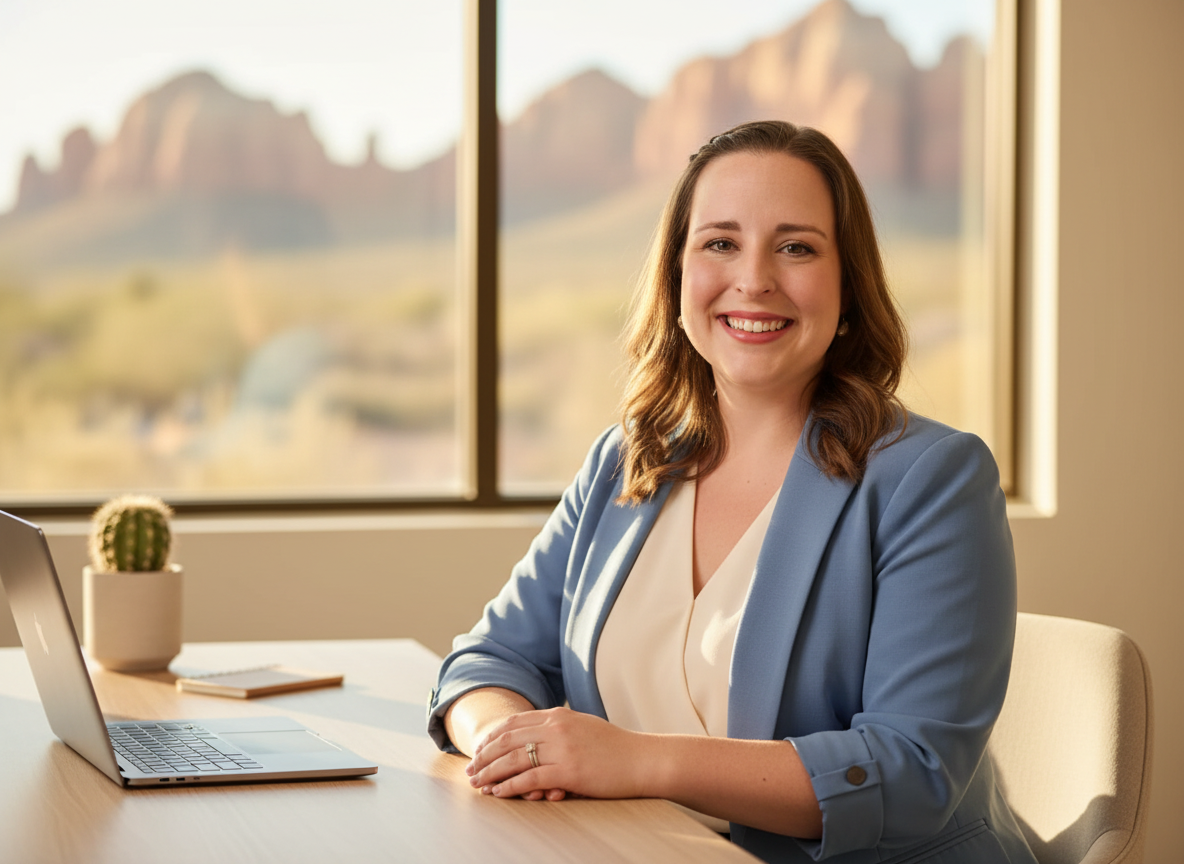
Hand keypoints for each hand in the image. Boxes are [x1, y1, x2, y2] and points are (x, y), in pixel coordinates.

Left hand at [465, 707, 646, 800]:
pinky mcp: (568, 771)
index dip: (492, 738)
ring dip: (490, 772)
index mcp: (558, 715)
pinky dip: (509, 787)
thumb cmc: (615, 748)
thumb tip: (537, 736)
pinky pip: (529, 779)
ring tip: (477, 784)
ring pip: (513, 759)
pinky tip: (498, 793)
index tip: (479, 751)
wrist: (643, 759)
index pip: (514, 723)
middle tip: (470, 770)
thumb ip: (560, 728)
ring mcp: (562, 749)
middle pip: (507, 740)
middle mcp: (556, 727)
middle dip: (484, 756)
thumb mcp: (583, 727)